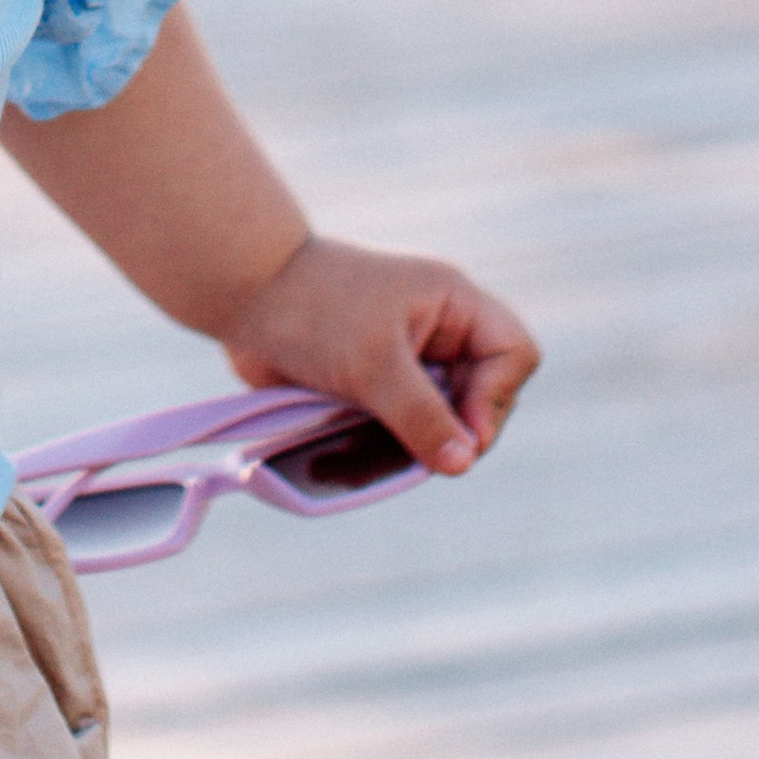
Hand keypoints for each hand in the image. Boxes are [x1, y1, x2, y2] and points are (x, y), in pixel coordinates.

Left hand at [217, 232, 538, 476]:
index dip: (495, 397)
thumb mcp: (373, 362)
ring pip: (440, 424)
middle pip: (483, 399)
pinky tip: (350, 457)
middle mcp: (440, 333)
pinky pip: (400, 431)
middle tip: (417, 449)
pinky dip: (383, 448)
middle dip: (454, 431)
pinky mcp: (377, 389)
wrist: (245, 296)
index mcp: (453, 305)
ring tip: (373, 454)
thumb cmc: (314, 310)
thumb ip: (421, 414)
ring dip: (413, 447)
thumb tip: (463, 462)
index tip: (460, 429)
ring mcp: (409, 362)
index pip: (513, 353)